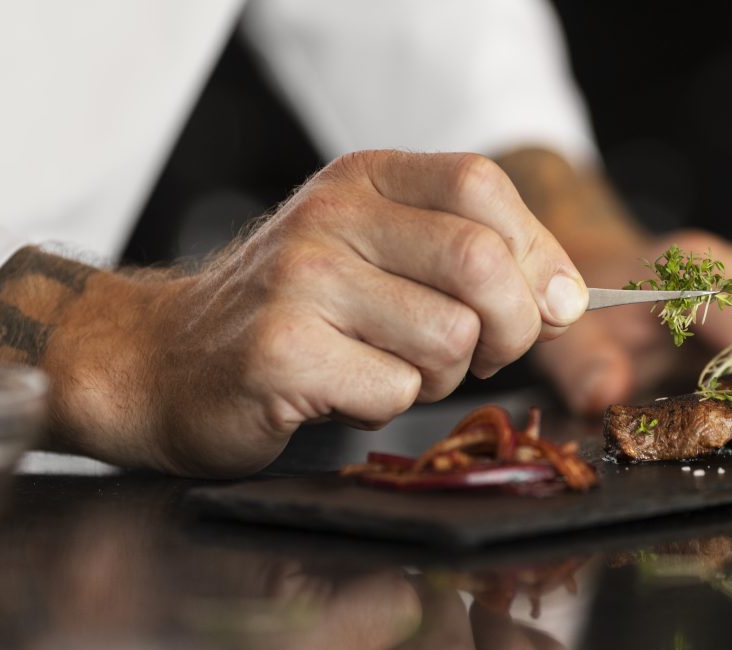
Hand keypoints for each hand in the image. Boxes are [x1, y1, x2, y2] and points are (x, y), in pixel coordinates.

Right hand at [46, 151, 587, 476]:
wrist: (164, 361)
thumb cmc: (292, 313)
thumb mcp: (376, 254)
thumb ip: (472, 258)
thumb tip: (568, 298)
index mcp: (363, 180)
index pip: (483, 187)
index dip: (537, 254)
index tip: (548, 305)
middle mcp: (330, 216)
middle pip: (481, 263)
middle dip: (509, 329)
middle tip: (482, 353)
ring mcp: (300, 281)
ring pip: (448, 338)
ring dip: (438, 376)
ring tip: (385, 367)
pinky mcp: (279, 352)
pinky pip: (394, 393)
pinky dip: (385, 409)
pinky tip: (340, 392)